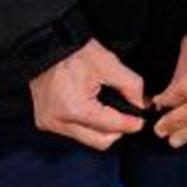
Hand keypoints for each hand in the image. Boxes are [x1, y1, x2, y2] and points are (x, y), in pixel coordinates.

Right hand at [28, 39, 147, 149]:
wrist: (46, 46)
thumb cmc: (74, 52)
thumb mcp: (108, 63)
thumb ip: (130, 85)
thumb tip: (140, 104)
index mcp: (75, 109)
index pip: (111, 126)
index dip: (130, 124)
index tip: (140, 122)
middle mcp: (59, 121)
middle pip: (100, 141)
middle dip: (117, 130)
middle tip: (126, 116)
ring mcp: (49, 123)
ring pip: (87, 138)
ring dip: (102, 128)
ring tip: (108, 110)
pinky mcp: (45, 121)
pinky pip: (74, 132)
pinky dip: (87, 124)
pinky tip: (92, 109)